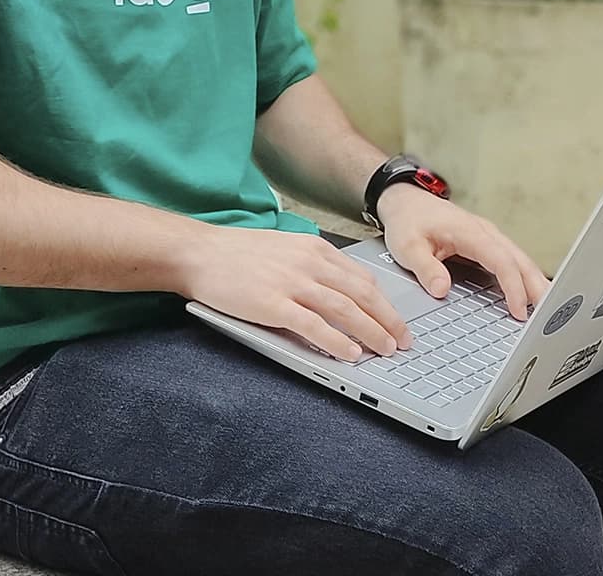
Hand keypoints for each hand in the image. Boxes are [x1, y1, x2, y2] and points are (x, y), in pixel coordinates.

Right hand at [178, 223, 413, 362]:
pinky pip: (315, 326)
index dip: (384, 301)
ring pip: (346, 310)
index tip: (396, 318)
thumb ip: (312, 266)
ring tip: (385, 350)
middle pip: (362, 294)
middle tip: (403, 340)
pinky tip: (350, 354)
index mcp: (314, 248)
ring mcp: (293, 283)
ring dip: (371, 332)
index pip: (362, 276)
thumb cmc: (237, 253)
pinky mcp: (274, 304)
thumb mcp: (284, 248)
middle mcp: (309, 263)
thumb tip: (339, 291)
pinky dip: (337, 341)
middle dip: (388, 319)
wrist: (200, 253)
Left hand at [376, 183, 550, 319]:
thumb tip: (442, 289)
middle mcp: (484, 232)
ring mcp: (488, 236)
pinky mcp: (487, 242)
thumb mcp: (407, 246)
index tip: (518, 310)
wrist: (405, 201)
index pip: (501, 260)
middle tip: (549, 315)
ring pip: (520, 259)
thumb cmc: (408, 221)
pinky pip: (512, 259)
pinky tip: (531, 293)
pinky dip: (525, 276)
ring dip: (535, 282)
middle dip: (537, 286)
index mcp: (469, 231)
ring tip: (548, 309)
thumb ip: (425, 268)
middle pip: (520, 259)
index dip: (513, 286)